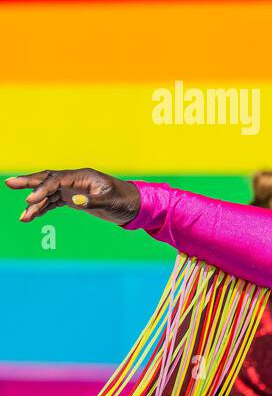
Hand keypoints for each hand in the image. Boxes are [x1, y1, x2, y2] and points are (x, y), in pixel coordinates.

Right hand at [7, 169, 140, 226]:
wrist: (135, 206)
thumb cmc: (125, 201)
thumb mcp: (111, 203)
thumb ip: (92, 201)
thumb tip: (73, 200)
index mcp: (84, 176)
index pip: (57, 180)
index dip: (43, 189)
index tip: (31, 200)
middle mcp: (75, 180)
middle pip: (48, 179)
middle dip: (28, 183)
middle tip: (9, 183)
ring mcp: (73, 189)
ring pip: (48, 194)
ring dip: (35, 205)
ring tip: (23, 218)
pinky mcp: (73, 199)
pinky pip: (53, 203)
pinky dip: (42, 209)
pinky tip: (31, 217)